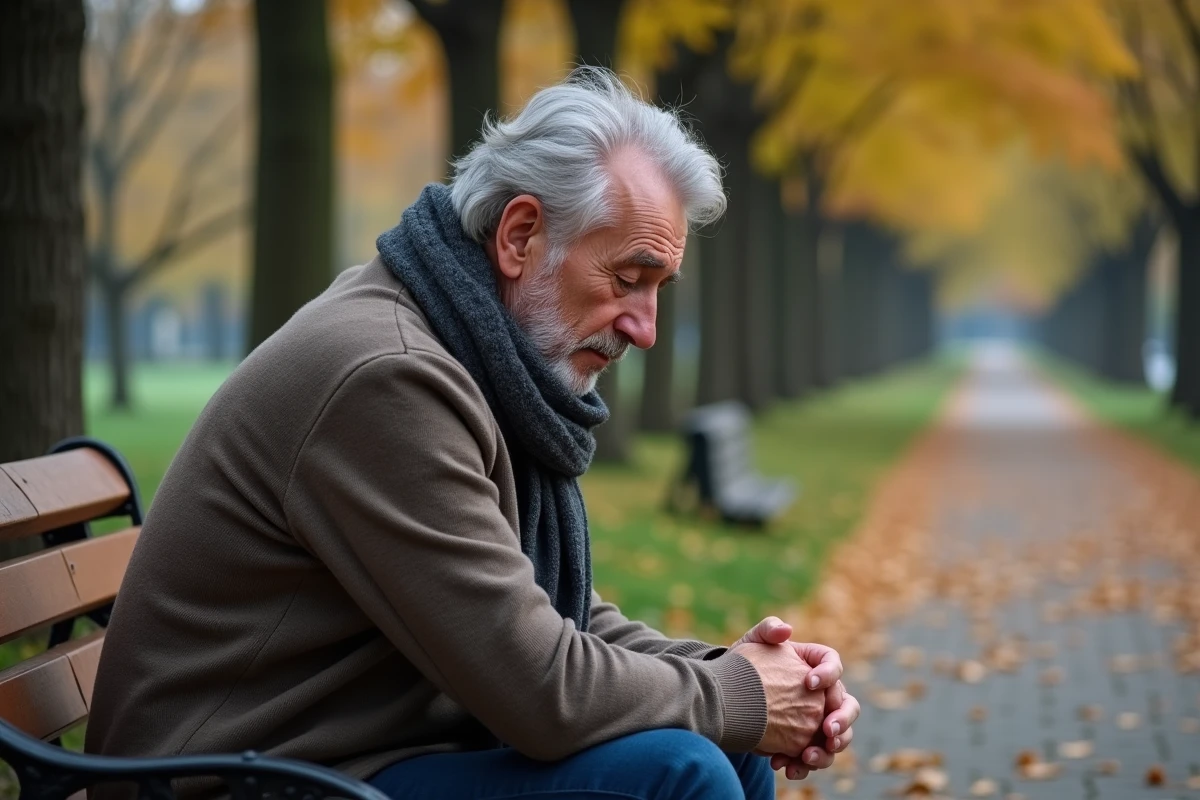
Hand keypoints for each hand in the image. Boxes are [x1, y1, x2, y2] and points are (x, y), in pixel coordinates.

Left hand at [732, 618, 859, 779]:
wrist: (730, 696)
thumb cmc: (746, 665)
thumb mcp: (752, 644)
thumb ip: (768, 630)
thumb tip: (786, 630)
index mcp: (816, 665)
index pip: (833, 664)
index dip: (828, 673)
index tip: (810, 683)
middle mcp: (824, 695)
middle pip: (848, 706)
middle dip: (842, 720)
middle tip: (828, 730)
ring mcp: (818, 721)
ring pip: (838, 738)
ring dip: (828, 750)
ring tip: (809, 757)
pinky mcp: (806, 743)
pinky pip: (815, 757)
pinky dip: (804, 765)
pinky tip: (787, 767)